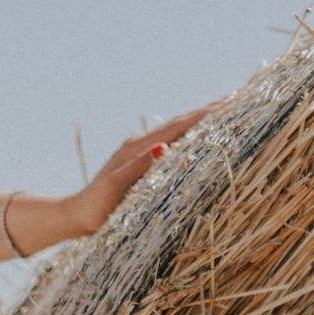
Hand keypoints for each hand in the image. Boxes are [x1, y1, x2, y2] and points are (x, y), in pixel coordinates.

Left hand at [63, 103, 215, 237]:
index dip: (203, 115)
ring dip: (198, 120)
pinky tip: (198, 136)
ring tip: (224, 111)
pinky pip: (170, 142)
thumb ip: (138, 167)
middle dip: (206, 112)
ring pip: (175, 130)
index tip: (228, 103)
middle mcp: (139, 144)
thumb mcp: (116, 188)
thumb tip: (163, 147)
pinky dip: (187, 134)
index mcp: (136, 147)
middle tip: (236, 99)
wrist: (76, 215)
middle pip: (179, 123)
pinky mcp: (139, 160)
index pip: (176, 127)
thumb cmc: (96, 206)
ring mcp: (139, 150)